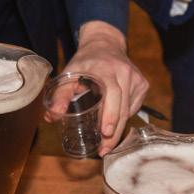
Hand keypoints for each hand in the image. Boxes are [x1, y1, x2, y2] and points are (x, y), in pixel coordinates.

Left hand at [63, 21, 148, 155]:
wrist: (105, 44)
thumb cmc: (86, 61)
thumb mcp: (70, 72)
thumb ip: (60, 93)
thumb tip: (52, 116)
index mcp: (106, 69)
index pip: (113, 93)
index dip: (110, 114)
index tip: (106, 132)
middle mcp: (124, 72)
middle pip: (123, 108)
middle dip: (114, 132)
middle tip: (103, 150)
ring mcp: (136, 78)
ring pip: (129, 110)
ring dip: (118, 128)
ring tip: (106, 144)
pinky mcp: (142, 84)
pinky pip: (134, 107)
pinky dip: (124, 118)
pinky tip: (114, 123)